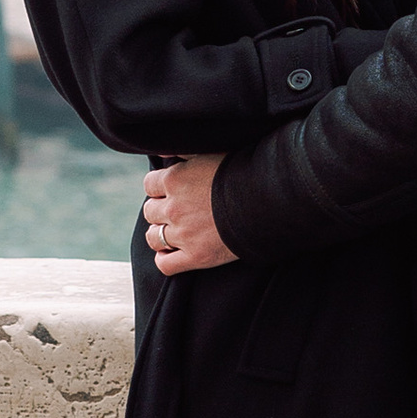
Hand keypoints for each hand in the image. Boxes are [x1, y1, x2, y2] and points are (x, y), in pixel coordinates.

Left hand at [143, 155, 232, 273]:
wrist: (266, 202)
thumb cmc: (243, 173)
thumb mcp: (212, 153)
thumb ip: (187, 153)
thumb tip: (169, 153)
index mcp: (175, 179)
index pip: (149, 184)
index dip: (160, 187)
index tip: (173, 190)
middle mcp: (173, 207)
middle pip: (150, 211)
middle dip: (161, 210)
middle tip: (179, 210)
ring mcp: (183, 234)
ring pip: (153, 237)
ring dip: (161, 234)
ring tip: (175, 232)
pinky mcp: (195, 257)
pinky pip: (165, 264)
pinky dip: (165, 259)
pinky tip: (173, 253)